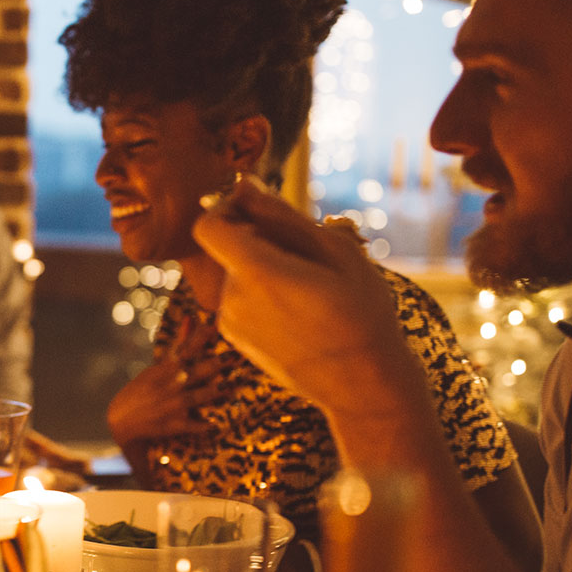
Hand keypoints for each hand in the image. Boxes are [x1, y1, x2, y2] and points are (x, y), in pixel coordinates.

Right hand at [106, 316, 228, 444]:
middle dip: (216, 364)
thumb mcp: (157, 367)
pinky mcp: (175, 425)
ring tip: (230, 385)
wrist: (123, 420)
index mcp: (166, 369)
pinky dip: (203, 426)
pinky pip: (192, 426)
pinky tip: (216, 426)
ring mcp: (173, 405)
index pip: (186, 349)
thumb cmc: (143, 389)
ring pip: (198, 396)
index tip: (215, 326)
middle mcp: (171, 385)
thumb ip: (180, 344)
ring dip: (215, 391)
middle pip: (198, 372)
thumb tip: (190, 317)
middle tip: (236, 355)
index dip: (200, 338)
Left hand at [190, 181, 418, 416]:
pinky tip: (300, 310)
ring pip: (237, 274)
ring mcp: (231, 323)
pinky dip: (262, 294)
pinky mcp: (236, 340)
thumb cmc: (361, 313)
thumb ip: (282, 216)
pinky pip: (241, 300)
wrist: (362, 385)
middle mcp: (233, 299)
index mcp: (257, 273)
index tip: (256, 208)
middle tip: (307, 253)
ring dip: (264, 268)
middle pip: (228, 248)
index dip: (226, 208)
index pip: (208, 225)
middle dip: (258, 239)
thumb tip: (244, 186)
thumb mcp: (335, 252)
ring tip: (310, 287)